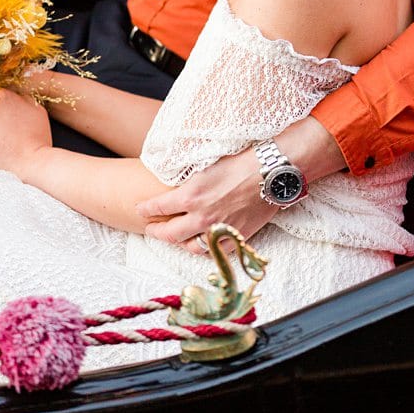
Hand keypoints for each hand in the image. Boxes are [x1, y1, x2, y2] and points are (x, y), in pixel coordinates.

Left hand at [136, 148, 277, 253]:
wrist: (272, 172)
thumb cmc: (243, 161)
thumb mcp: (207, 165)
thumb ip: (189, 182)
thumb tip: (177, 185)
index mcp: (190, 196)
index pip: (157, 207)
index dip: (146, 209)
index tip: (141, 208)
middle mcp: (200, 217)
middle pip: (168, 234)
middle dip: (156, 230)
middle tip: (152, 227)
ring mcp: (218, 230)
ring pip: (189, 246)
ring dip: (179, 242)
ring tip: (176, 238)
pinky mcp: (235, 237)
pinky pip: (214, 251)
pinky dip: (206, 248)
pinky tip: (202, 243)